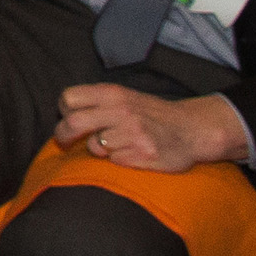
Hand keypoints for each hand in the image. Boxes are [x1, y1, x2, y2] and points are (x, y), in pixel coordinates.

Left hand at [54, 82, 248, 173]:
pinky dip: (120, 160)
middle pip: (73, 122)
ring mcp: (134, 132)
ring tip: (118, 144)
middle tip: (65, 142)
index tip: (68, 117)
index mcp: (114, 93)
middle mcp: (122, 110)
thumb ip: (97, 102)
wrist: (192, 128)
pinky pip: (115, 161)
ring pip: (95, 146)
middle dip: (63, 135)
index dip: (64, 110)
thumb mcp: (124, 97)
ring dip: (100, 150)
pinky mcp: (144, 154)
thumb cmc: (151, 114)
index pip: (69, 97)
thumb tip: (64, 113)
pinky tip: (134, 153)